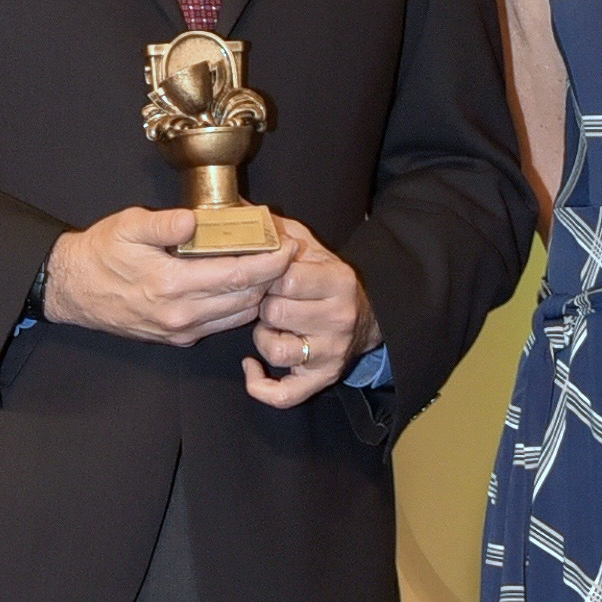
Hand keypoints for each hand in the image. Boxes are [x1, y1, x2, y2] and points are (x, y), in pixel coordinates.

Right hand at [40, 204, 279, 348]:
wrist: (72, 290)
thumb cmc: (101, 252)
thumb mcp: (128, 225)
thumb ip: (164, 222)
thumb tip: (196, 220)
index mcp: (172, 284)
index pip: (238, 275)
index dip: (270, 262)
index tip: (289, 246)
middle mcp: (181, 314)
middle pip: (246, 300)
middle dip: (273, 278)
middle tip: (287, 253)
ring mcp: (180, 331)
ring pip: (238, 317)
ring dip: (260, 295)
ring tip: (270, 269)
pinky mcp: (177, 339)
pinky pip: (220, 325)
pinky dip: (239, 307)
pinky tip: (243, 286)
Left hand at [241, 218, 373, 409]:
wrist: (367, 315)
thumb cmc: (325, 279)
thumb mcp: (309, 245)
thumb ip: (275, 228)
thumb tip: (233, 207)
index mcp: (337, 280)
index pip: (284, 276)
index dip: (264, 276)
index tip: (264, 275)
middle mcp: (338, 317)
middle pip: (274, 313)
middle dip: (263, 306)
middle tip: (269, 301)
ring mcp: (331, 352)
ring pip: (275, 350)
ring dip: (263, 338)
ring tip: (270, 327)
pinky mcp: (322, 378)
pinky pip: (284, 395)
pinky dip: (261, 385)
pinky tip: (251, 367)